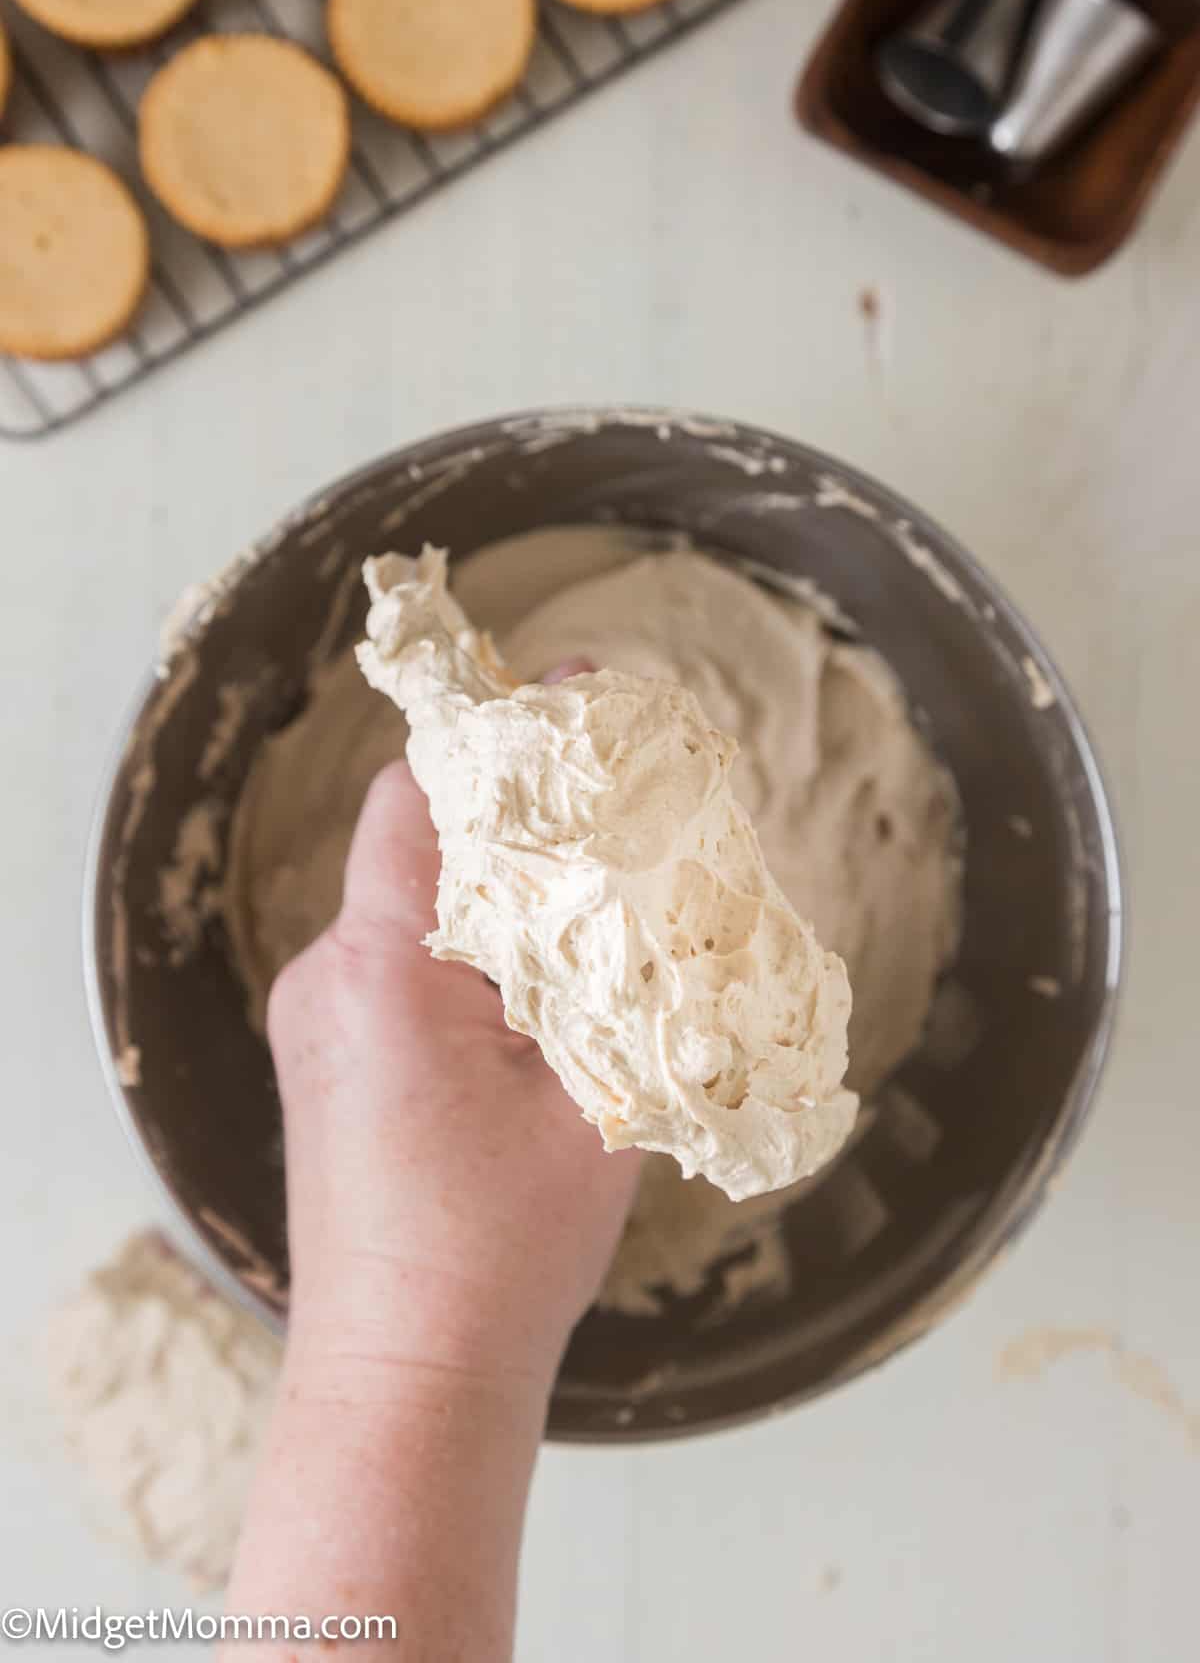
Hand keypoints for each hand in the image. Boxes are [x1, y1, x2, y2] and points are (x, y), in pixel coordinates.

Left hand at [267, 758, 640, 1398]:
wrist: (405, 1379)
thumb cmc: (496, 1257)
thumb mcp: (592, 1103)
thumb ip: (624, 985)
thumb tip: (667, 899)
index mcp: (384, 969)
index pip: (425, 795)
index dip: (504, 740)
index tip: (581, 703)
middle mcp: (328, 978)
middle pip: (425, 844)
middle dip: (522, 819)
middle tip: (619, 806)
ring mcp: (318, 1022)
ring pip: (417, 908)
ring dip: (499, 892)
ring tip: (596, 907)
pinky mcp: (327, 1061)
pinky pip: (400, 966)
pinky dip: (469, 952)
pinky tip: (541, 988)